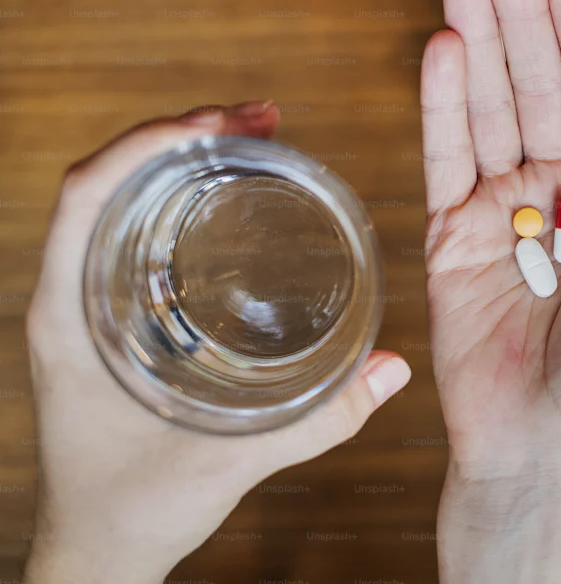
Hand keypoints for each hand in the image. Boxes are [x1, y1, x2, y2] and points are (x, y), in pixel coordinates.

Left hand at [23, 103, 412, 583]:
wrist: (98, 552)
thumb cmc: (132, 510)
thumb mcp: (226, 463)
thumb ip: (316, 421)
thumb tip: (392, 369)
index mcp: (68, 317)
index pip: (86, 194)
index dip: (146, 143)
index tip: (215, 123)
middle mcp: (70, 298)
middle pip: (111, 182)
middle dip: (182, 136)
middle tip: (259, 119)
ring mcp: (89, 307)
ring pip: (124, 203)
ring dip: (184, 162)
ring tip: (254, 140)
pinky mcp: (113, 322)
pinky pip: (138, 236)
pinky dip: (183, 202)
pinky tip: (233, 201)